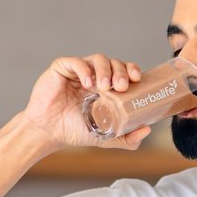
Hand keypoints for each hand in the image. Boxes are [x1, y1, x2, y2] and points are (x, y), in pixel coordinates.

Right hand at [21, 54, 150, 150]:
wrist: (49, 133)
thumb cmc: (75, 132)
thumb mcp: (106, 137)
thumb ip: (127, 138)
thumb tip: (147, 130)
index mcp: (106, 88)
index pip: (124, 71)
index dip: (132, 69)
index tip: (137, 78)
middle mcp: (94, 76)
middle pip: (114, 62)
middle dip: (121, 71)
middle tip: (121, 86)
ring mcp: (78, 72)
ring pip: (98, 58)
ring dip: (105, 69)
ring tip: (104, 86)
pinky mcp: (61, 69)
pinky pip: (74, 61)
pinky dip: (84, 69)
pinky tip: (87, 83)